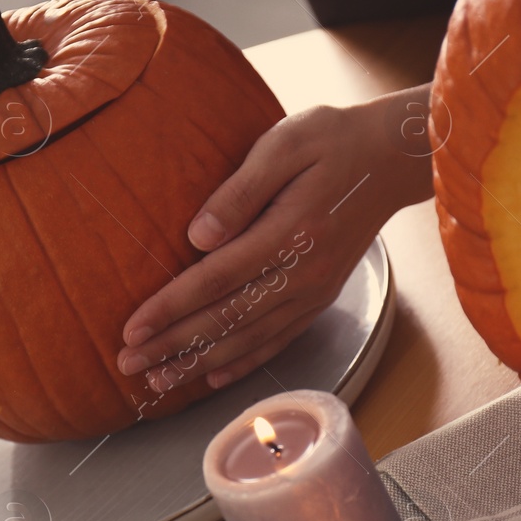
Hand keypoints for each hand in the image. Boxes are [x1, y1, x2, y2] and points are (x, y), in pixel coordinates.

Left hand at [117, 84, 437, 393]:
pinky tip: (214, 376)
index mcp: (291, 232)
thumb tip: (197, 237)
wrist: (392, 158)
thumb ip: (240, 192)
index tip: (132, 328)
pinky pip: (277, 339)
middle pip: (227, 319)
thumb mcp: (284, 145)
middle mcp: (304, 273)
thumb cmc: (332, 141)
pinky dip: (243, 361)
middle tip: (128, 364)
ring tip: (159, 380)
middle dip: (173, 346)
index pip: (216, 279)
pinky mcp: (320, 297)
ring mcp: (315, 291)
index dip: (171, 307)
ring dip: (200, 363)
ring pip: (248, 338)